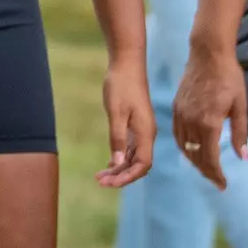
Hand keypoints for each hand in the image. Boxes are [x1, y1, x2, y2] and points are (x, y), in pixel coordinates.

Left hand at [98, 57, 154, 186]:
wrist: (127, 63)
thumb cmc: (121, 86)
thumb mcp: (116, 113)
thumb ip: (117, 138)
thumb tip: (118, 164)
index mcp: (146, 133)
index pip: (142, 165)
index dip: (128, 177)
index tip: (110, 183)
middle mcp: (147, 134)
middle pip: (138, 164)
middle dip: (121, 176)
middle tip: (100, 182)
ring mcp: (142, 129)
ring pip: (133, 157)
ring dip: (119, 168)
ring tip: (101, 176)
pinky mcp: (136, 124)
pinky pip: (131, 147)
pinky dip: (121, 157)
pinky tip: (110, 163)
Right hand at [172, 43, 247, 189]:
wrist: (208, 54)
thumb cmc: (229, 78)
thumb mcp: (240, 105)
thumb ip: (240, 133)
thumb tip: (242, 158)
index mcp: (209, 123)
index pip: (210, 158)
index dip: (216, 174)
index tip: (223, 185)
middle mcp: (191, 122)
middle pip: (195, 156)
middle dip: (206, 171)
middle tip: (216, 181)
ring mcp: (181, 115)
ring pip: (184, 147)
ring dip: (194, 161)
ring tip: (205, 169)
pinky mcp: (176, 107)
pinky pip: (177, 134)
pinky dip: (184, 147)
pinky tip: (191, 150)